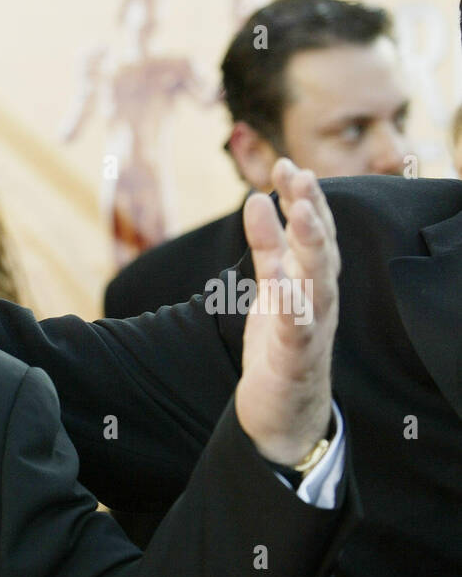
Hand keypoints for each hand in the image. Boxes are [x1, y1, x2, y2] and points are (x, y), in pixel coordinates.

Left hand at [235, 159, 338, 466]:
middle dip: (311, 209)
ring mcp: (312, 327)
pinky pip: (297, 328)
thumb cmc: (280, 346)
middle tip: (299, 174)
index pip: (311, 231)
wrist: (283, 412)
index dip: (302, 197)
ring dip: (310, 246)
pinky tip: (282, 282)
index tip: (284, 164)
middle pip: (320, 248)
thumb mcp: (270, 288)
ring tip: (298, 212)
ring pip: (318, 280)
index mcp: (311, 280)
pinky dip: (293, 304)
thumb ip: (267, 247)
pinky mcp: (296, 357)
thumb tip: (256, 199)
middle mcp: (319, 298)